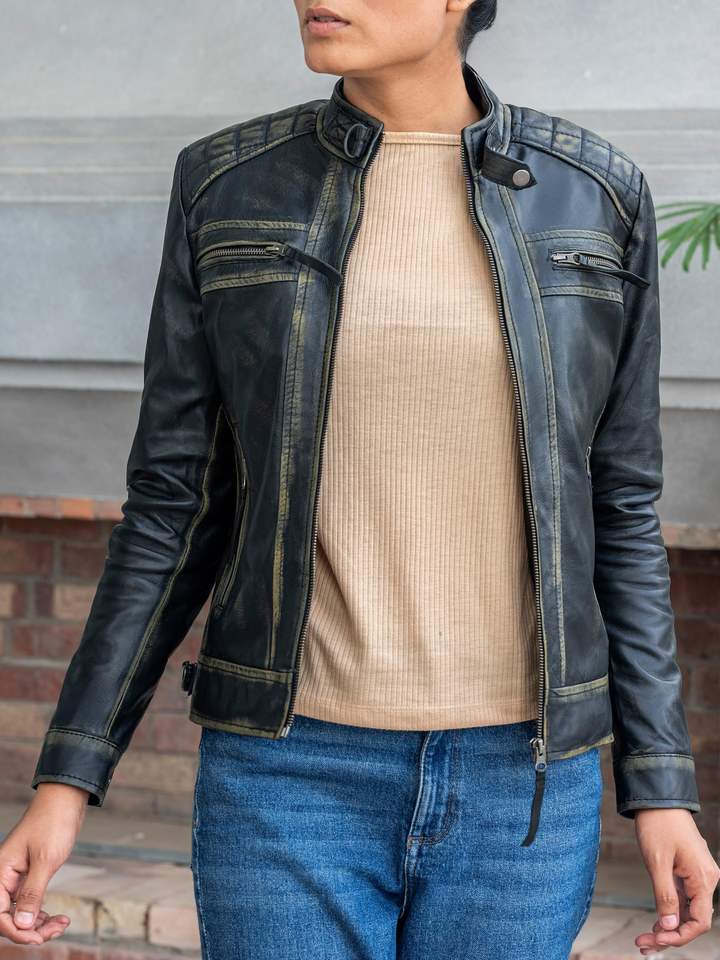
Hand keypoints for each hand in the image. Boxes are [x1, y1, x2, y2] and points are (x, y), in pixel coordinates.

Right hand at [0, 783, 88, 944]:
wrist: (66, 798)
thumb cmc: (54, 822)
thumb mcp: (45, 860)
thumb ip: (32, 893)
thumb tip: (21, 924)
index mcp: (0, 872)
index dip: (16, 931)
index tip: (38, 938)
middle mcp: (4, 876)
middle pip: (9, 916)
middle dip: (30, 929)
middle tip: (56, 929)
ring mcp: (17, 876)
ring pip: (20, 911)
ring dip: (38, 922)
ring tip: (61, 924)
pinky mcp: (30, 873)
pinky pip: (30, 901)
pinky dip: (42, 911)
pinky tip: (57, 917)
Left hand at [634, 808, 719, 954]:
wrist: (658, 798)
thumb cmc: (658, 825)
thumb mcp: (657, 862)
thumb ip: (665, 895)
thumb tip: (668, 926)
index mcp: (703, 878)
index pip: (699, 921)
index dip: (678, 936)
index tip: (655, 940)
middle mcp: (706, 879)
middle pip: (692, 919)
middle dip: (669, 935)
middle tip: (642, 945)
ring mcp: (698, 875)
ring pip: (687, 911)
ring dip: (668, 926)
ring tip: (644, 940)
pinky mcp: (689, 871)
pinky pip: (684, 899)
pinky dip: (670, 912)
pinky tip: (655, 923)